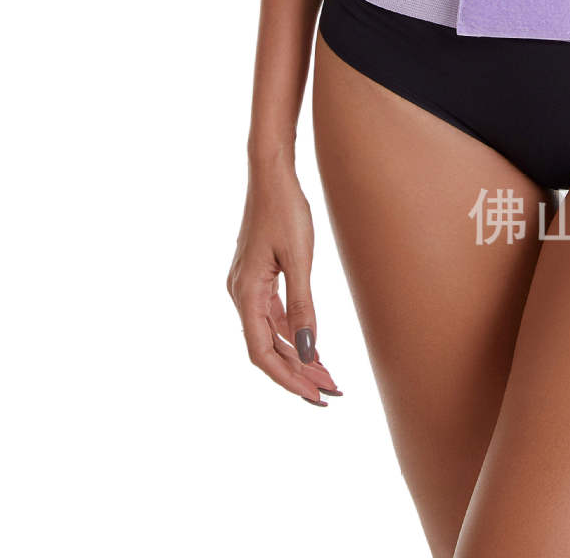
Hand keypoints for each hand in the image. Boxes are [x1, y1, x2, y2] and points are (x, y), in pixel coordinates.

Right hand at [226, 158, 343, 404]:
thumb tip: (307, 351)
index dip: (287, 379)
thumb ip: (302, 307)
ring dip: (295, 355)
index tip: (314, 397)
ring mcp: (246, 285)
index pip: (262, 353)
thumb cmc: (286, 209)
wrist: (271, 172)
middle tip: (330, 392)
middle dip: (297, 373)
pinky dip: (290, 334)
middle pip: (265, 348)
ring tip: (326, 375)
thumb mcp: (299, 258)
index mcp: (245, 293)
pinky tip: (310, 344)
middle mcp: (239, 293)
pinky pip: (270, 316)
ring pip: (269, 334)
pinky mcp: (255, 276)